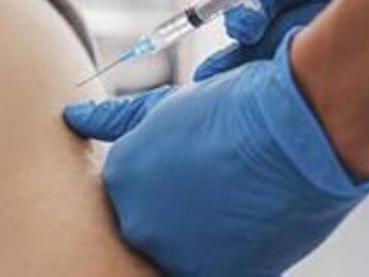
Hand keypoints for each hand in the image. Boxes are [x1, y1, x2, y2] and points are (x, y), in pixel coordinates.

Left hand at [63, 35, 368, 275]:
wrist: (296, 133)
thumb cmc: (232, 113)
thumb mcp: (163, 109)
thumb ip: (112, 120)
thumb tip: (72, 116)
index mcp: (120, 177)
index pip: (132, 190)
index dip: (166, 179)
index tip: (192, 171)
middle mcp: (135, 219)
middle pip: (151, 221)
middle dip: (178, 207)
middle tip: (213, 185)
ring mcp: (172, 252)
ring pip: (180, 247)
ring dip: (201, 231)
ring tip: (231, 200)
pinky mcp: (211, 274)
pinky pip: (210, 265)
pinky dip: (226, 250)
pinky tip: (244, 222)